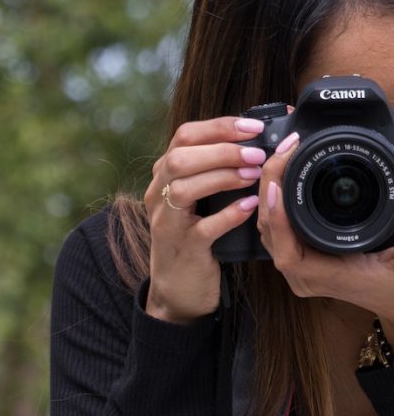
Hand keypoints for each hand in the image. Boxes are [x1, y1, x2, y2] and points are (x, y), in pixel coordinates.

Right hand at [143, 116, 265, 323]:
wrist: (178, 288)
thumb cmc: (193, 235)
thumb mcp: (195, 199)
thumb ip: (212, 170)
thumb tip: (254, 142)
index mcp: (163, 176)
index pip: (183, 137)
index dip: (219, 127)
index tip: (253, 127)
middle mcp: (158, 195)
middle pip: (179, 158)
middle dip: (221, 150)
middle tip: (256, 153)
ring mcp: (167, 223)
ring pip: (184, 189)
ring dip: (223, 177)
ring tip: (255, 174)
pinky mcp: (183, 248)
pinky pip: (204, 228)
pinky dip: (229, 214)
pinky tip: (249, 206)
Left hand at [257, 133, 393, 328]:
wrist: (390, 293)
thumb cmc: (391, 277)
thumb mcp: (392, 251)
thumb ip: (388, 229)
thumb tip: (392, 186)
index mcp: (319, 277)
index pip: (285, 248)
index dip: (277, 216)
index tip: (276, 185)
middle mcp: (299, 275)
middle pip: (269, 228)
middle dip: (269, 187)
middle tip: (282, 152)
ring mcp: (293, 268)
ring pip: (268, 226)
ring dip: (269, 191)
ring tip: (280, 158)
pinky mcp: (294, 258)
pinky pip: (275, 228)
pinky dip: (274, 203)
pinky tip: (277, 180)